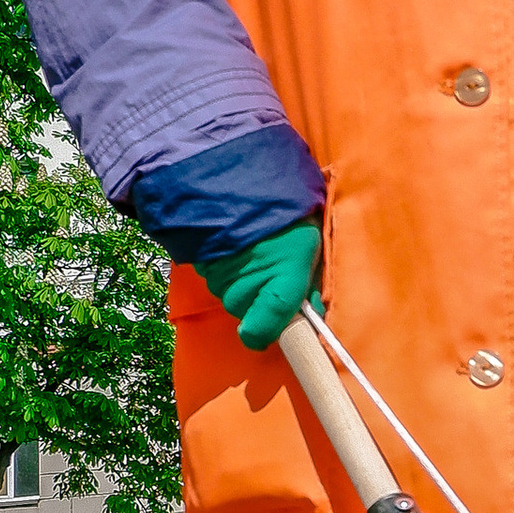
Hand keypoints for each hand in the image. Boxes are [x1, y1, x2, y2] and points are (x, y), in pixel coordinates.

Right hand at [214, 220, 323, 354]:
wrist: (241, 178)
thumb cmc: (286, 214)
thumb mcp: (309, 244)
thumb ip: (308, 281)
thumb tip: (311, 307)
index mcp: (281, 287)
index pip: (262, 334)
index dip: (265, 334)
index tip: (271, 330)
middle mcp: (247, 290)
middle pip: (246, 313)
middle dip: (258, 300)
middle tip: (270, 271)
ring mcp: (221, 279)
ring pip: (230, 296)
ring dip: (241, 283)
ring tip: (253, 253)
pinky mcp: (203, 266)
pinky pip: (216, 279)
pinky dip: (225, 269)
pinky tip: (236, 247)